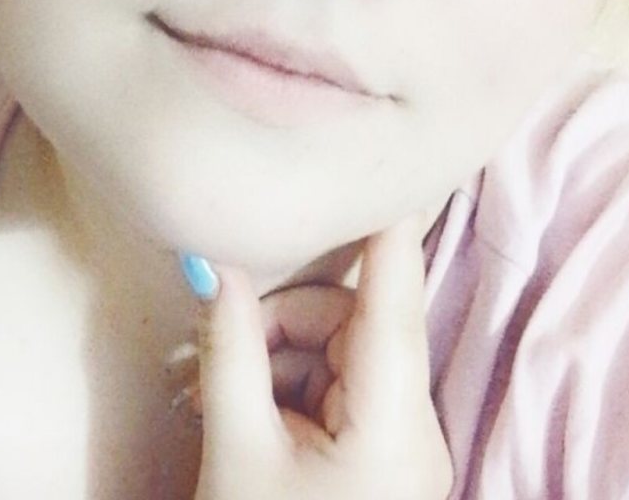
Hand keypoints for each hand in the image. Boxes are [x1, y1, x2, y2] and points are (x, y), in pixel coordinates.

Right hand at [192, 214, 452, 499]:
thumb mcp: (235, 450)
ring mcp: (403, 440)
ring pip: (339, 346)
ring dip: (279, 353)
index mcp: (396, 434)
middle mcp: (417, 431)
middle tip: (225, 351)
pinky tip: (251, 412)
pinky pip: (337, 379)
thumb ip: (228, 348)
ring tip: (222, 398)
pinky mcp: (384, 447)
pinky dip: (290, 380)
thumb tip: (211, 264)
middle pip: (353, 322)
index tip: (389, 177)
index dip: (391, 234)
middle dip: (283, 322)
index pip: (397, 305)